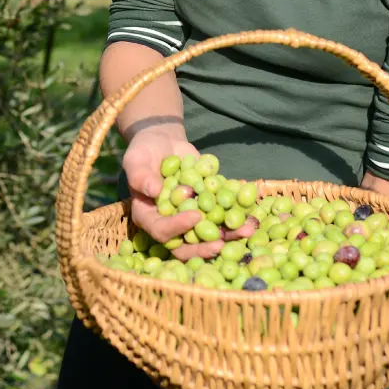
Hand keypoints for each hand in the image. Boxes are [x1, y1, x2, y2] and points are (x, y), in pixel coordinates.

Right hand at [119, 127, 259, 260]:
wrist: (165, 142)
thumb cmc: (144, 151)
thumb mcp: (136, 159)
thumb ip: (140, 176)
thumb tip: (153, 190)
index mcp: (149, 217)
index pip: (160, 230)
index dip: (177, 228)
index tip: (194, 216)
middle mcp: (170, 223)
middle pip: (185, 244)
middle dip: (204, 247)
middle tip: (220, 243)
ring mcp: (191, 217)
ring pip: (209, 234)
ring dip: (229, 235)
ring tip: (246, 230)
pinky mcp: (208, 208)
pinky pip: (222, 217)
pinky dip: (237, 217)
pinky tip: (252, 215)